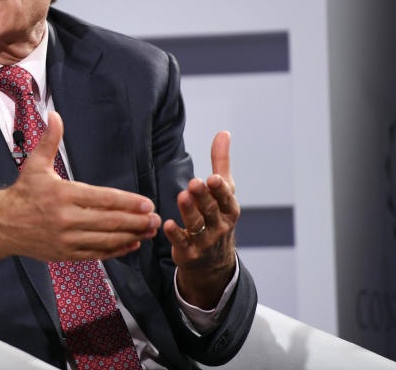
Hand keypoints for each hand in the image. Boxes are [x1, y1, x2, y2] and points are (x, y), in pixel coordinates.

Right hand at [0, 111, 160, 268]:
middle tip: (156, 219)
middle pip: (109, 221)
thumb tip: (54, 115)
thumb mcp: (35, 164)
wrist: (2, 224)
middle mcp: (66, 218)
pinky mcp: (65, 253)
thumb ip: (50, 140)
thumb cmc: (23, 193)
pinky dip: (116, 250)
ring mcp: (66, 238)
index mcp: (62, 194)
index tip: (147, 203)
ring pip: (106, 239)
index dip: (127, 202)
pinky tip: (130, 244)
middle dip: (136, 221)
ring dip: (131, 236)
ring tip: (149, 231)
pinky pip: (96, 253)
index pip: (103, 199)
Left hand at [163, 130, 239, 308]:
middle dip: (204, 197)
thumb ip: (221, 163)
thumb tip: (223, 133)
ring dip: (189, 211)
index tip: (214, 178)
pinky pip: (182, 243)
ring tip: (182, 196)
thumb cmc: (218, 217)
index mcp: (229, 210)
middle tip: (195, 183)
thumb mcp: (223, 192)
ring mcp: (205, 241)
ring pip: (196, 225)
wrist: (214, 263)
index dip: (220, 190)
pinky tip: (166, 223)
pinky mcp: (188, 252)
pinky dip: (175, 234)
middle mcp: (219, 226)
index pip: (226, 199)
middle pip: (211, 210)